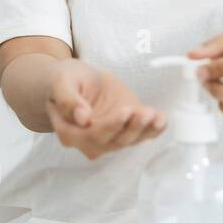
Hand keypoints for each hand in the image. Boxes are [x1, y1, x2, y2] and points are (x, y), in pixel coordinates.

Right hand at [46, 59, 165, 159]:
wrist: (79, 80)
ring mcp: (110, 138)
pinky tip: (162, 120)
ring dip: (144, 129)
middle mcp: (90, 142)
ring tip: (155, 115)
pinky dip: (154, 130)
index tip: (125, 111)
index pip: (92, 136)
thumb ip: (67, 100)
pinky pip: (142, 135)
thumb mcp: (61, 82)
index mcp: (70, 133)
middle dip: (131, 127)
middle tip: (144, 112)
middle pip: (113, 141)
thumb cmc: (66, 80)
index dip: (110, 126)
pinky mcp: (127, 129)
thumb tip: (83, 119)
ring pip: (129, 140)